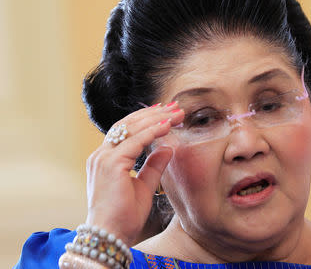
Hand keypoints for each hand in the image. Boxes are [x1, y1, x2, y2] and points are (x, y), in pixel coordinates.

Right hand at [85, 102, 183, 245]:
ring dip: (155, 118)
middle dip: (153, 113)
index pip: (125, 130)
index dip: (146, 119)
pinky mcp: (110, 164)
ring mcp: (103, 158)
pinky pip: (134, 141)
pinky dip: (152, 131)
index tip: (165, 112)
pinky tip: (167, 125)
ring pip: (130, 128)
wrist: (110, 236)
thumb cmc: (124, 216)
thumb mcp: (144, 185)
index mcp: (106, 159)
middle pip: (127, 124)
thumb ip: (154, 165)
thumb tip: (167, 147)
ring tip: (175, 112)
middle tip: (174, 107)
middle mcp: (101, 155)